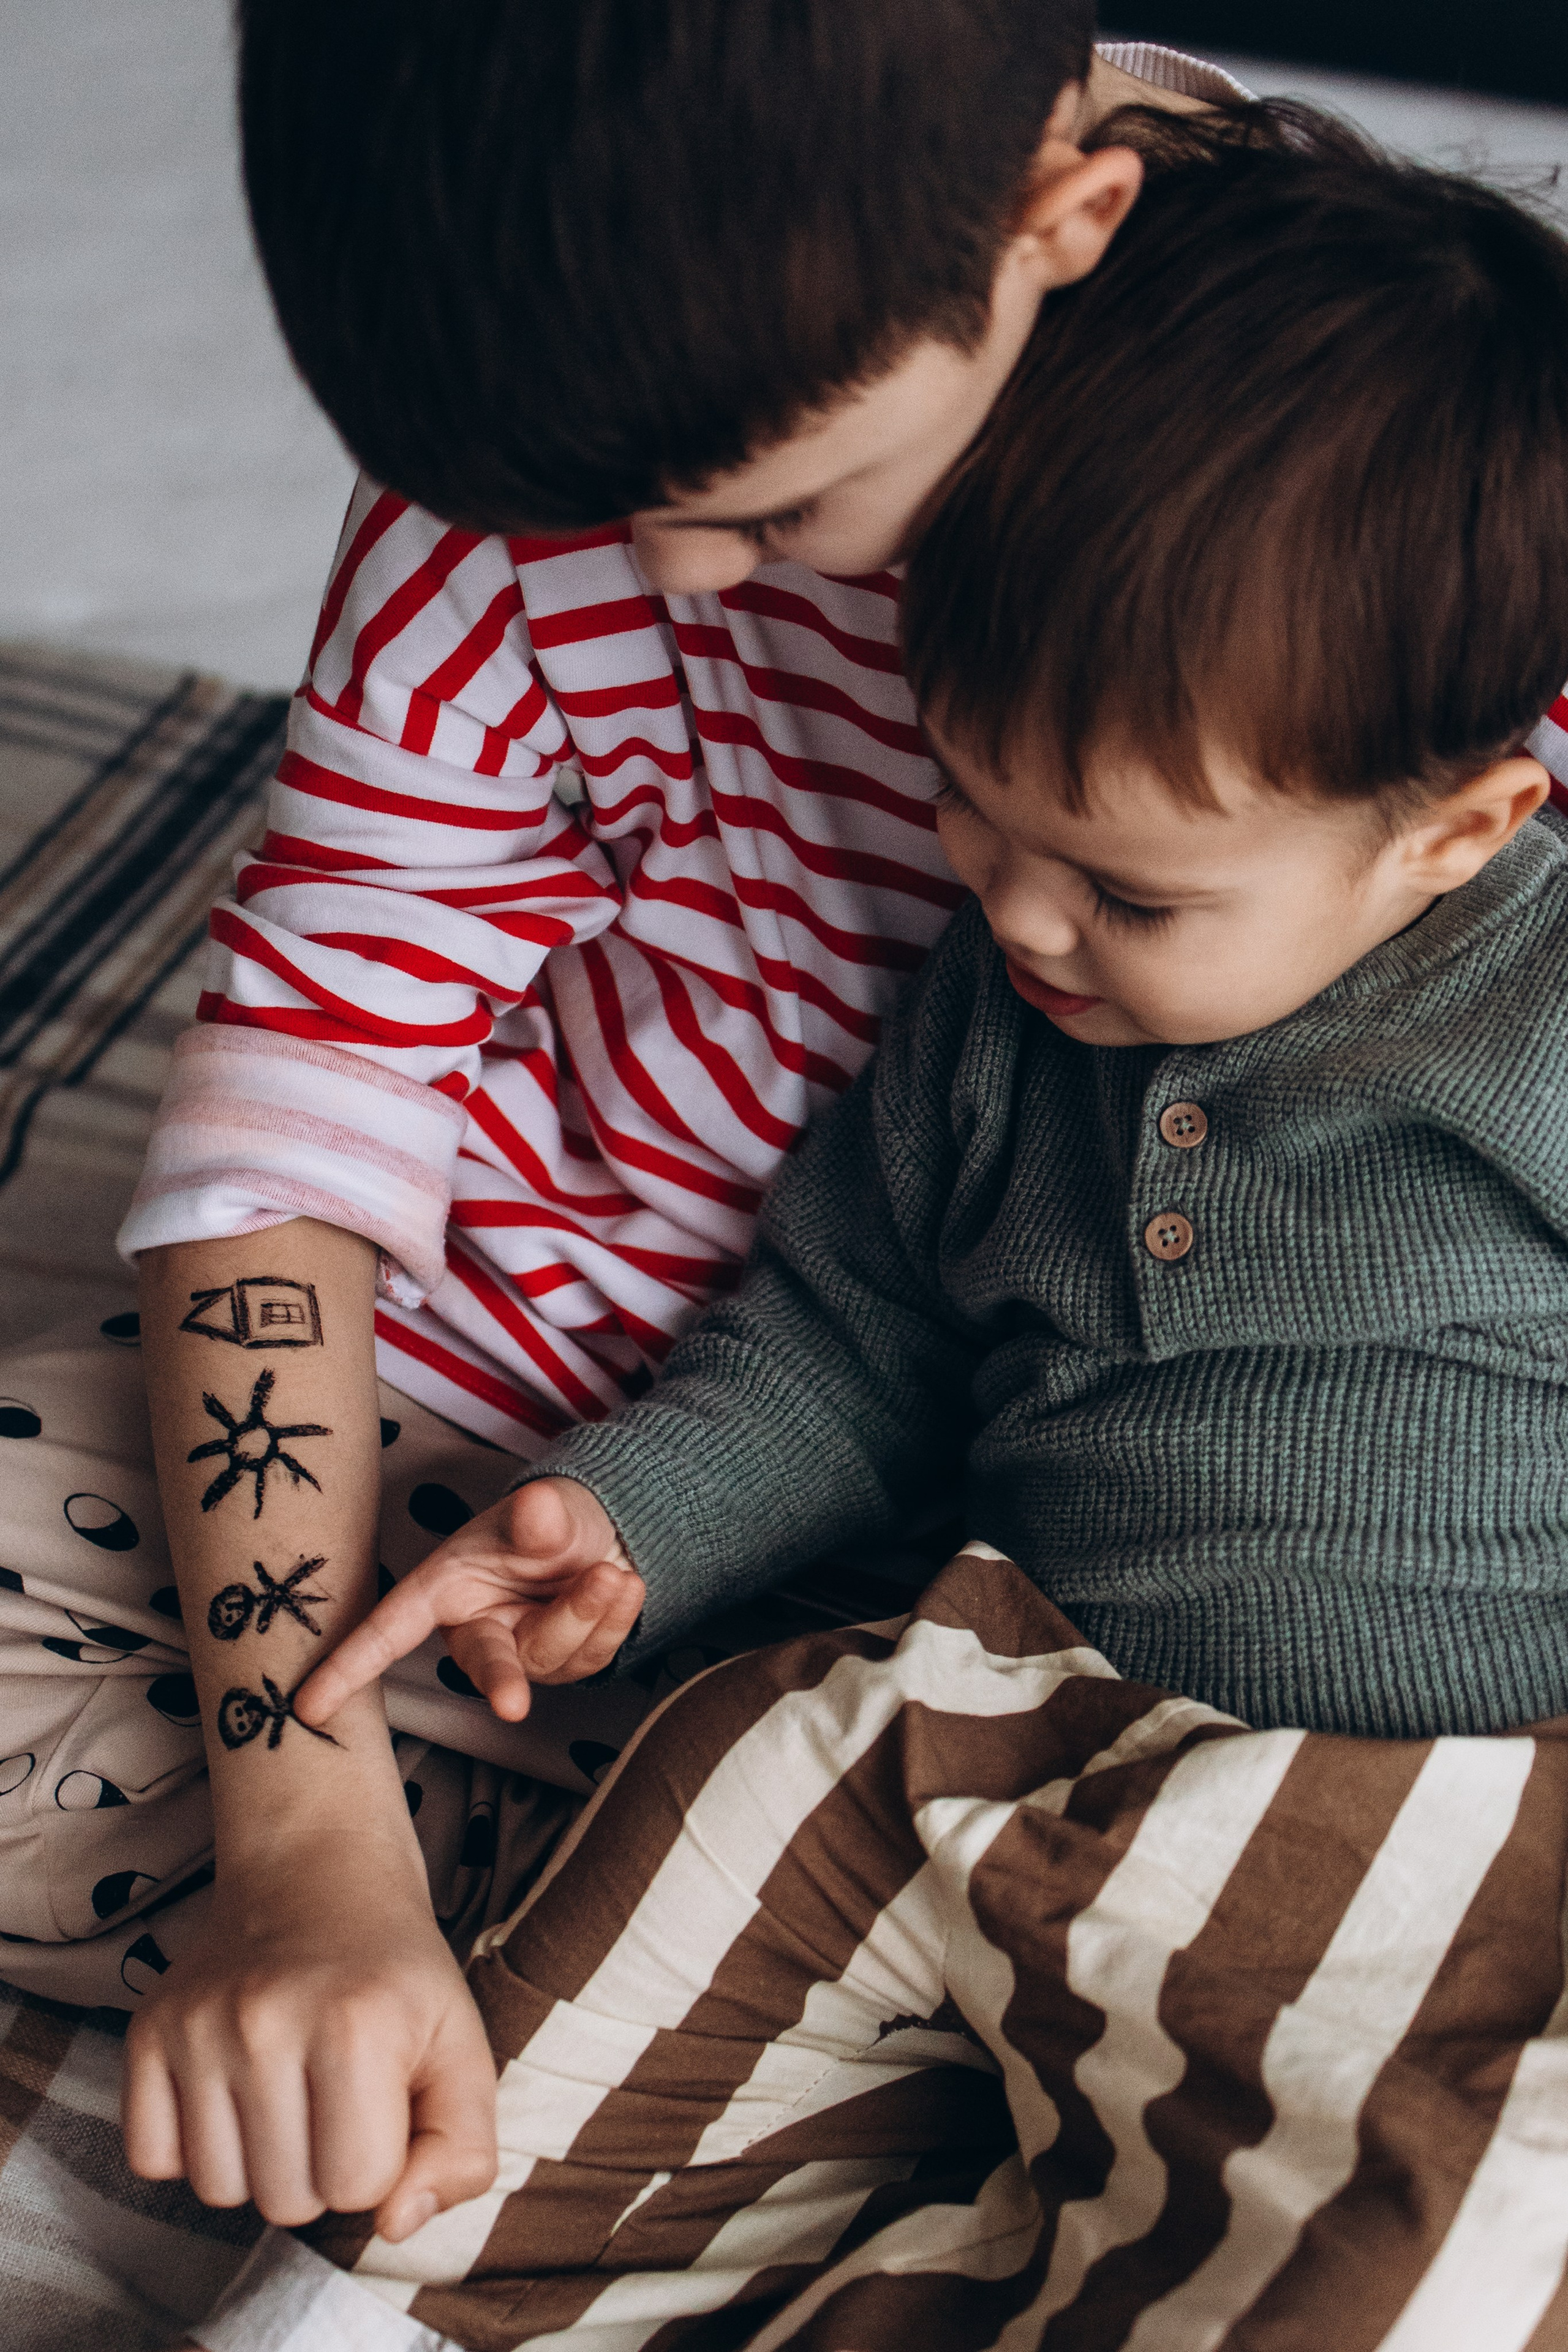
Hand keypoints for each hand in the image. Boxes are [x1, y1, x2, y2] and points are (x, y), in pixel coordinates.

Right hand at [122, 1859, 496, 2239]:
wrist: (315, 1872)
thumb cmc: (395, 1974)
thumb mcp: (461, 2047)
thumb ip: (462, 2151)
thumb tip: (392, 2227)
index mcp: (357, 2027)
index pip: (358, 2189)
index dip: (379, 2161)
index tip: (381, 2105)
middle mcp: (266, 2022)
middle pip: (286, 2201)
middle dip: (319, 2168)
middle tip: (332, 2097)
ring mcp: (198, 2025)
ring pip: (219, 2191)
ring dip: (258, 2163)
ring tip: (286, 2093)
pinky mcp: (147, 2029)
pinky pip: (152, 2159)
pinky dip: (192, 2147)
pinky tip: (231, 2092)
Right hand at [293, 1476, 644, 1725]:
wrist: (602, 1534)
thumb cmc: (550, 1520)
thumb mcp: (546, 1511)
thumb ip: (540, 1518)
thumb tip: (540, 1508)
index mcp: (445, 1589)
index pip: (388, 1631)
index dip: (348, 1666)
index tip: (308, 1707)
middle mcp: (477, 1629)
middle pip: (484, 1666)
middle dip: (502, 1683)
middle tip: (513, 1707)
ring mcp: (521, 1654)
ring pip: (552, 1659)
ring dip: (589, 1614)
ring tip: (612, 1572)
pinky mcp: (563, 1667)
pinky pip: (593, 1658)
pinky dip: (616, 1619)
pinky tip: (623, 1585)